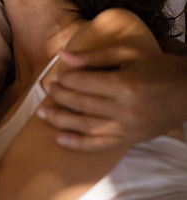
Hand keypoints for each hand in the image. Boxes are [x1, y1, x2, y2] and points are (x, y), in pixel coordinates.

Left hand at [38, 44, 186, 151]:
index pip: (84, 83)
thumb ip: (94, 56)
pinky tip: (60, 139)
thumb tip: (62, 56)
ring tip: (42, 113)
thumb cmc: (158, 67)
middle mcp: (125, 110)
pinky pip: (99, 145)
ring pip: (86, 127)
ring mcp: (128, 128)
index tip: (55, 75)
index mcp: (125, 85)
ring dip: (60, 120)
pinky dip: (78, 144)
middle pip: (82, 104)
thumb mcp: (128, 54)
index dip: (66, 79)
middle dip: (60, 96)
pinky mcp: (131, 140)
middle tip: (46, 89)